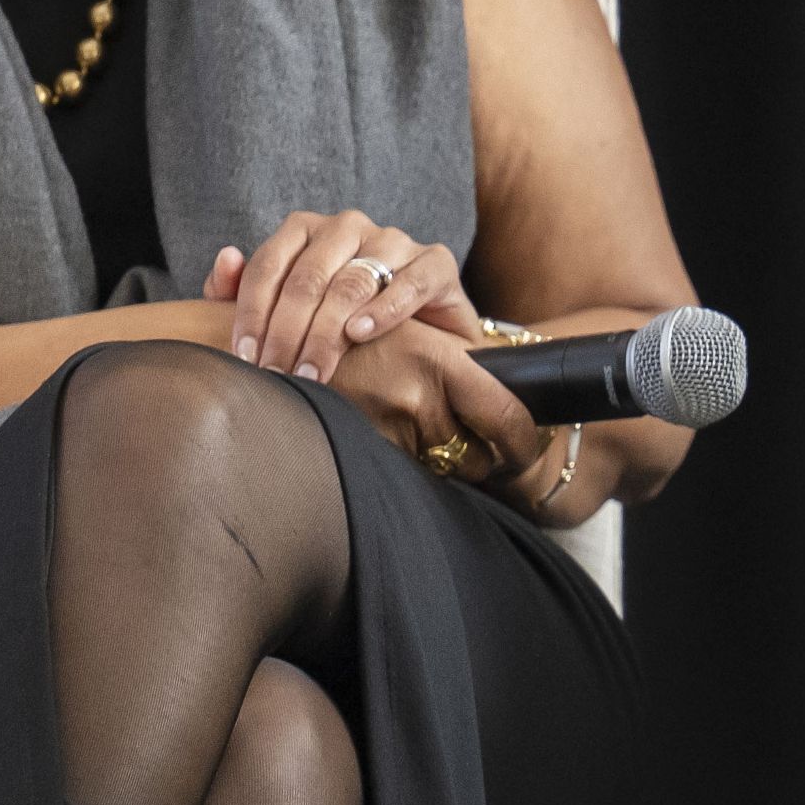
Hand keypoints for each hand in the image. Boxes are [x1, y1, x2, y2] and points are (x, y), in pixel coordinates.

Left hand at [214, 209, 479, 377]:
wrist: (422, 336)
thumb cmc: (344, 321)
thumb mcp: (287, 309)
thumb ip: (243, 290)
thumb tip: (227, 258)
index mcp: (306, 230)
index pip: (269, 264)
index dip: (252, 313)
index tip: (246, 358)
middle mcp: (348, 227)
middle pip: (308, 277)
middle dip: (287, 331)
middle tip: (278, 374)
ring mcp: (394, 241)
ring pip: (353, 282)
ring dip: (327, 332)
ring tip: (313, 370)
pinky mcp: (435, 262)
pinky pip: (410, 282)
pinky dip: (384, 310)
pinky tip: (361, 335)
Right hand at [318, 314, 545, 491]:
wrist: (276, 343)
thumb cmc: (354, 335)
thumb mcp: (415, 335)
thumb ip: (459, 366)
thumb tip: (506, 410)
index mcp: (440, 360)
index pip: (506, 417)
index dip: (524, 444)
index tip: (527, 453)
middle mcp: (415, 395)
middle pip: (473, 456)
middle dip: (478, 459)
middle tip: (475, 451)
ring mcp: (382, 426)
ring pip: (436, 467)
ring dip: (435, 461)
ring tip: (414, 431)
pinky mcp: (355, 447)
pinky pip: (399, 470)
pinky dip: (400, 461)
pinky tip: (384, 435)